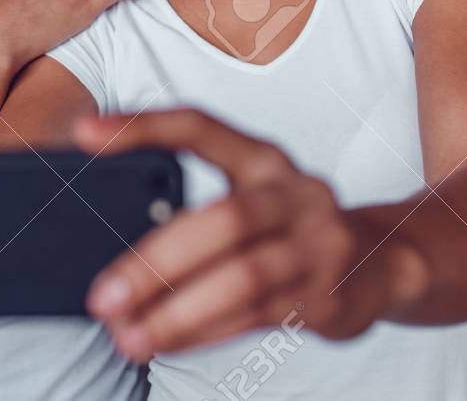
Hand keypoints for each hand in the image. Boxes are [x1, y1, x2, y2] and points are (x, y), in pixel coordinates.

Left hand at [74, 109, 422, 360]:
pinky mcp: (328, 294)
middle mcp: (294, 192)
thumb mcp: (252, 201)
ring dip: (177, 312)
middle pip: (222, 219)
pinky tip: (166, 342)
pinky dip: (204, 333)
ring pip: (243, 277)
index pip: (199, 126)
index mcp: (263, 157)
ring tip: (126, 335)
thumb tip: (113, 262)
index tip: (83, 133)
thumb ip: (195, 215)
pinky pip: (257, 316)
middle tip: (102, 297)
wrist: (383, 262)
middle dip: (154, 262)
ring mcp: (318, 244)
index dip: (142, 124)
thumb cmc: (289, 229)